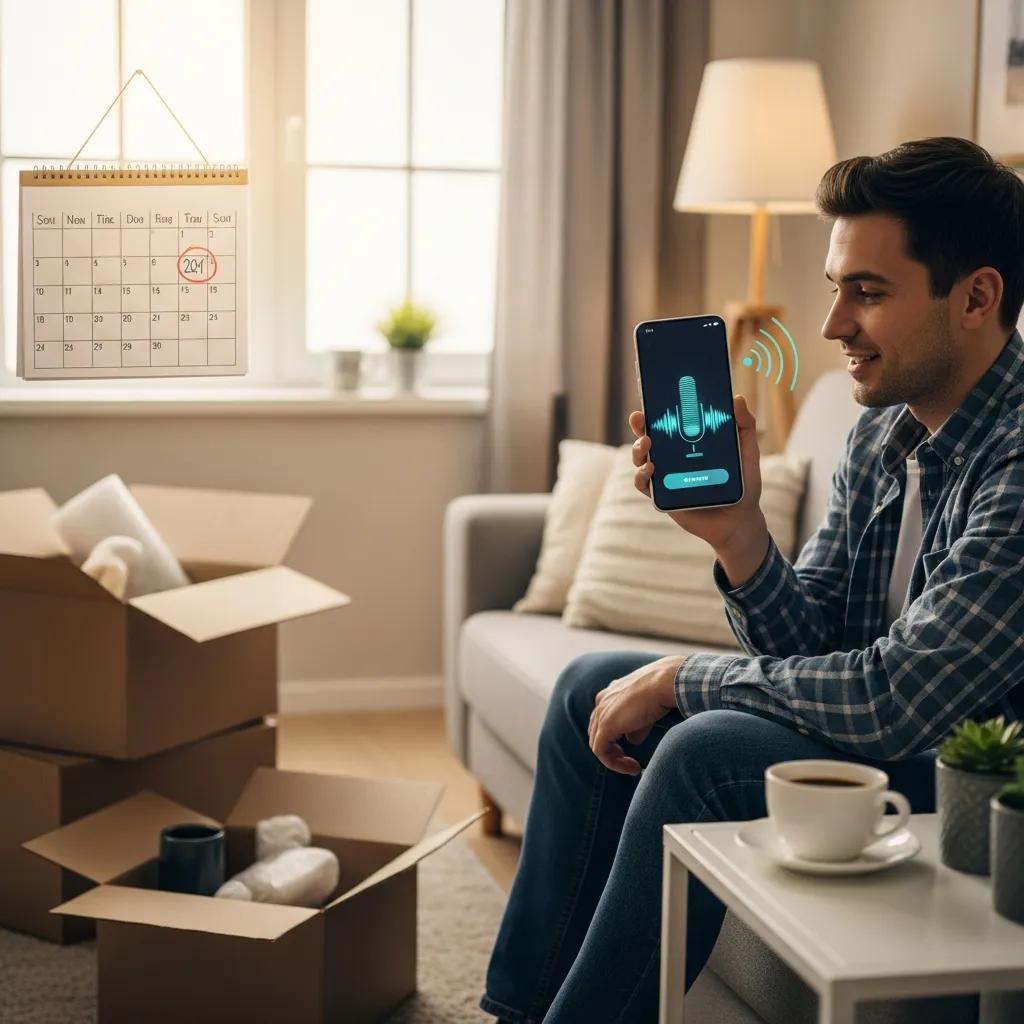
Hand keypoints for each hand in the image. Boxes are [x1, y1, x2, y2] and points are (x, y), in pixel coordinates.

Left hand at [588, 657, 682, 774]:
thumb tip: (632, 741)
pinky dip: (614, 763)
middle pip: (597, 733)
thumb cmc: (661, 691)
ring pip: (597, 744)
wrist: (664, 682)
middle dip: (613, 750)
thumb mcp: (645, 709)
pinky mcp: (606, 725)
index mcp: (609, 693)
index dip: (614, 739)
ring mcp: (601, 713)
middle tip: (631, 762)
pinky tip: (633, 768)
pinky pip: (600, 751)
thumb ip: (635, 726)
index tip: (633, 750)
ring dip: (614, 759)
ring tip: (633, 767)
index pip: (603, 720)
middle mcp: (601, 701)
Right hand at [629, 395, 769, 584]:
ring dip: (638, 448)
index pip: (670, 423)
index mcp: (690, 443)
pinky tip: (650, 469)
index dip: (658, 410)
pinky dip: (641, 475)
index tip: (652, 398)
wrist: (740, 521)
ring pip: (641, 458)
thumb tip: (737, 398)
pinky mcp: (662, 496)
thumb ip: (744, 427)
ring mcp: (666, 476)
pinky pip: (644, 484)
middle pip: (649, 437)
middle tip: (639, 417)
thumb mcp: (747, 453)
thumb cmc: (743, 486)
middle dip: (639, 426)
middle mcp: (673, 458)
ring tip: (647, 442)